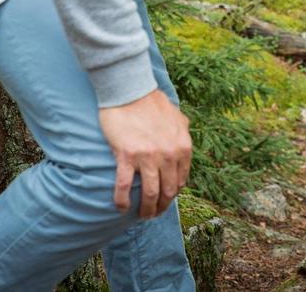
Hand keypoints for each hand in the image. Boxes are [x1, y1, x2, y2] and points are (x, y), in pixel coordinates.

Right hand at [98, 90, 191, 217]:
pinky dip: (123, 201)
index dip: (172, 195)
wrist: (130, 89)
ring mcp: (148, 157)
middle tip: (152, 214)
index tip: (164, 200)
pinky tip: (121, 207)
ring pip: (149, 194)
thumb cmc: (151, 101)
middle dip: (160, 207)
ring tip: (139, 215)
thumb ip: (183, 129)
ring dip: (145, 210)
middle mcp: (169, 154)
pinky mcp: (127, 156)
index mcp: (182, 147)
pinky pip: (125, 187)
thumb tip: (184, 137)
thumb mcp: (176, 115)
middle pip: (167, 192)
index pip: (180, 181)